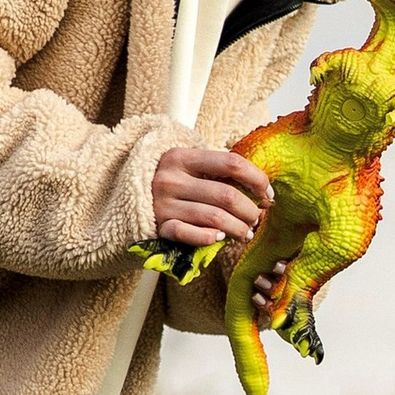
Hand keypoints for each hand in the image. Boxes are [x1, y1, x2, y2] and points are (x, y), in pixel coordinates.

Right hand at [149, 140, 274, 249]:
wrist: (126, 198)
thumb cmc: (172, 183)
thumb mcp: (190, 168)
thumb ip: (219, 172)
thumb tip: (262, 190)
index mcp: (182, 156)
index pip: (231, 163)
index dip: (257, 179)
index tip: (267, 194)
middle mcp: (170, 178)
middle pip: (226, 195)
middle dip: (250, 210)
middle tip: (257, 218)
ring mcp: (162, 204)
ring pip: (215, 218)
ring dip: (238, 228)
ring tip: (246, 232)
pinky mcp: (158, 227)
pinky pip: (189, 234)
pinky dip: (209, 237)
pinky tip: (220, 237)